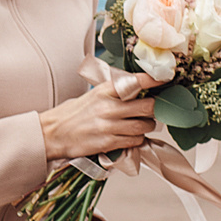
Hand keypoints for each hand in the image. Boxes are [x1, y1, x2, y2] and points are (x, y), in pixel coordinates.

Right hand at [37, 81, 156, 162]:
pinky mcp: (109, 142)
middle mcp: (109, 106)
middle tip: (154, 109)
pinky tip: (130, 136)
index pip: (137, 82)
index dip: (155, 80)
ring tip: (139, 124)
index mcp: (105, 90)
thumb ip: (117, 92)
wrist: (54, 133)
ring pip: (144, 126)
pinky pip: (135, 140)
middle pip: (148, 106)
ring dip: (147, 126)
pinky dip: (137, 139)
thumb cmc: (74, 114)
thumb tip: (142, 90)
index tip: (166, 78)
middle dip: (155, 109)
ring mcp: (109, 126)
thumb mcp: (94, 95)